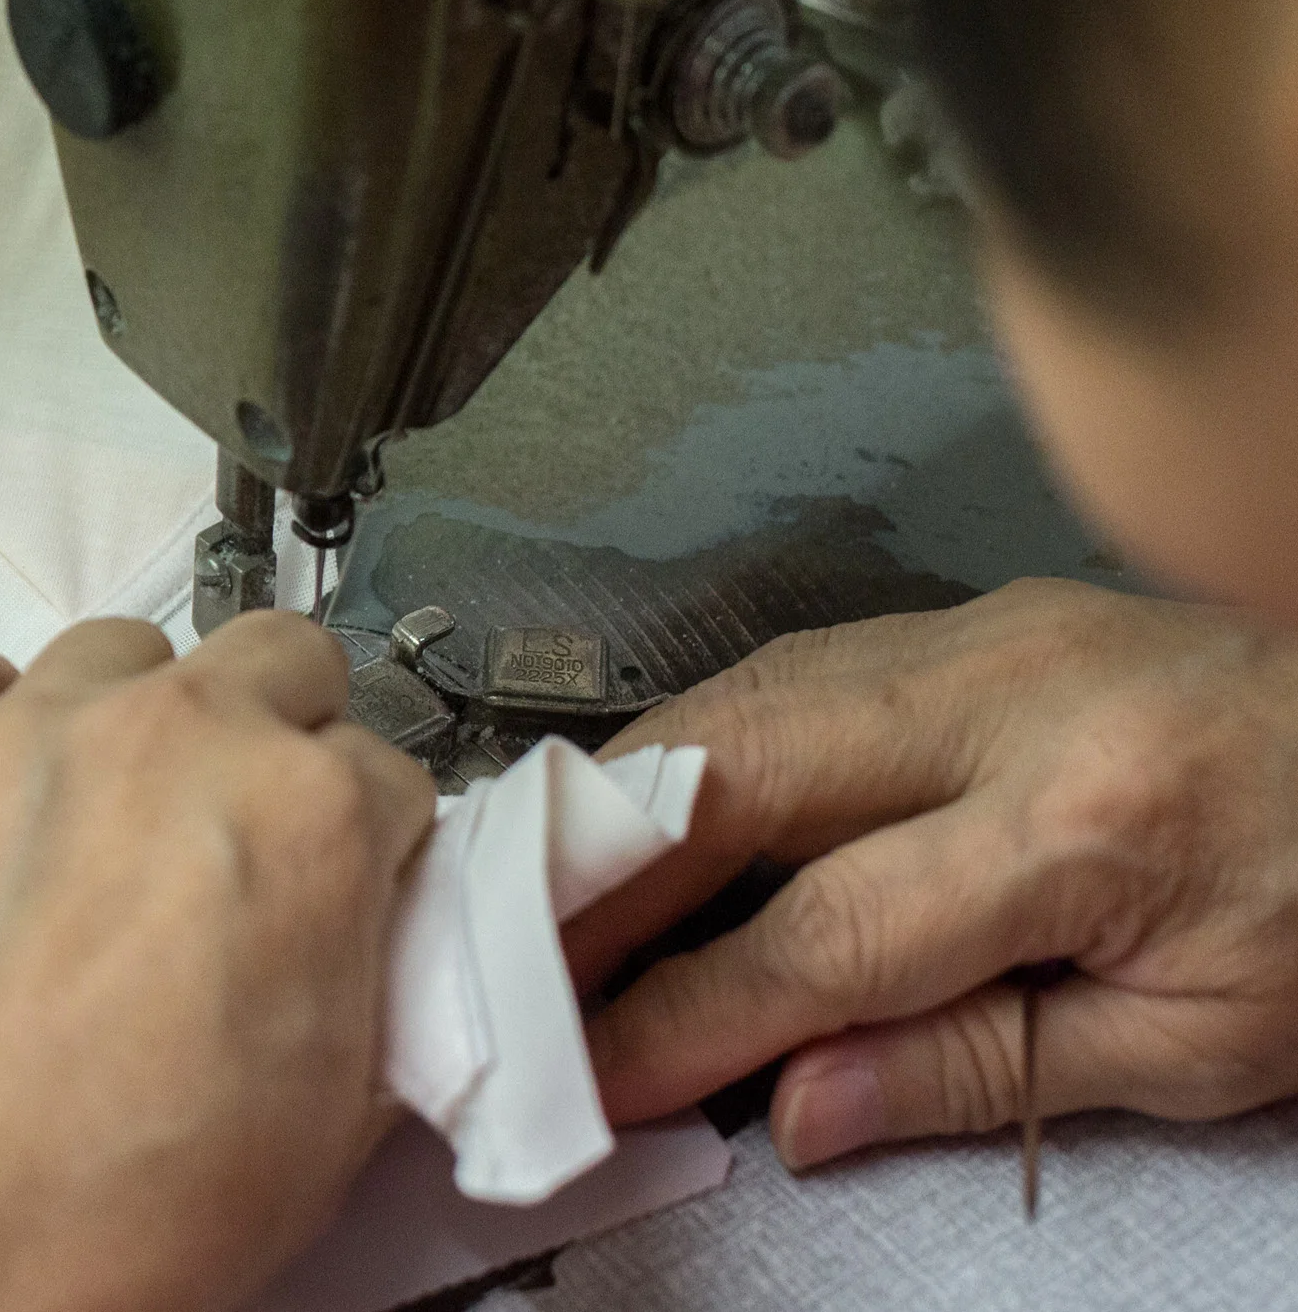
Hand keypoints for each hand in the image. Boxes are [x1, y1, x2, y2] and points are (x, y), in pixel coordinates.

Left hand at [0, 612, 437, 1311]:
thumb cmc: (151, 1198)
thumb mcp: (340, 1113)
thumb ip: (372, 972)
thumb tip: (363, 926)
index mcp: (315, 810)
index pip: (389, 775)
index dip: (369, 845)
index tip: (337, 900)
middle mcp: (187, 728)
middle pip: (282, 657)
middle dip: (287, 733)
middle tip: (244, 841)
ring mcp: (39, 724)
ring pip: (125, 646)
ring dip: (140, 712)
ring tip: (110, 817)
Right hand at [568, 578, 1297, 1170]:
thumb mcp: (1206, 1042)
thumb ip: (987, 1071)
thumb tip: (796, 1108)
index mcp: (1086, 827)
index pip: (827, 938)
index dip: (688, 1016)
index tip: (597, 1072)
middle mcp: (1013, 699)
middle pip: (740, 769)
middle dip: (603, 872)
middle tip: (515, 953)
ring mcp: (986, 633)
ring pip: (747, 693)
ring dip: (629, 794)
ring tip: (553, 888)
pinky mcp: (977, 613)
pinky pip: (795, 664)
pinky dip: (702, 739)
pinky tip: (658, 802)